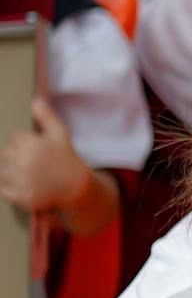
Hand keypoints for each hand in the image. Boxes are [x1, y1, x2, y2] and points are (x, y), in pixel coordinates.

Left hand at [0, 98, 90, 214]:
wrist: (77, 188)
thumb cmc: (67, 160)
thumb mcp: (60, 135)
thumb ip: (46, 117)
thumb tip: (35, 101)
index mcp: (32, 145)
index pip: (14, 139)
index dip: (25, 143)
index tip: (38, 151)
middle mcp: (25, 162)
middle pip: (5, 154)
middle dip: (18, 158)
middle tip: (35, 164)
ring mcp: (22, 181)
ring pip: (2, 171)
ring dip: (12, 173)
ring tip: (30, 175)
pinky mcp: (21, 196)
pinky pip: (3, 189)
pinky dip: (10, 188)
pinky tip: (24, 185)